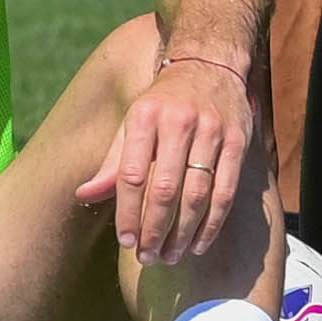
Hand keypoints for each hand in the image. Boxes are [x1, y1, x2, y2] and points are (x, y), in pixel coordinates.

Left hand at [80, 50, 260, 265]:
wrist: (209, 63)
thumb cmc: (163, 102)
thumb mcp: (133, 123)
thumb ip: (112, 162)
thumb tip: (83, 195)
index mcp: (145, 116)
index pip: (132, 175)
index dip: (128, 213)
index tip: (126, 242)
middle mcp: (179, 121)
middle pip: (165, 188)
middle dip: (154, 229)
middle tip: (147, 257)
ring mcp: (212, 130)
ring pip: (197, 194)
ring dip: (183, 233)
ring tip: (170, 256)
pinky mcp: (238, 141)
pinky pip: (226, 192)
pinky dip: (212, 224)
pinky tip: (199, 244)